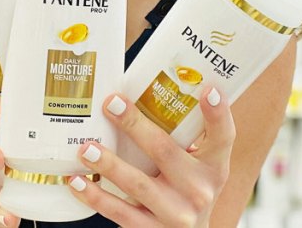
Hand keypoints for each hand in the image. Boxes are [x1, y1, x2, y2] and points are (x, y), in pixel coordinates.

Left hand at [67, 87, 235, 226]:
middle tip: (111, 103)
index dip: (217, 113)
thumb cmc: (187, 189)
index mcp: (214, 166)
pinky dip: (96, 197)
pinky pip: (120, 213)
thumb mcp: (199, 166)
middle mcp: (199, 190)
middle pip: (166, 152)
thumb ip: (182, 137)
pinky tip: (77, 182)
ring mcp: (176, 213)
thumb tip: (144, 88)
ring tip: (85, 148)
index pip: (223, 137)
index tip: (207, 89)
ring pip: (139, 185)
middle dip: (136, 126)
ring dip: (109, 164)